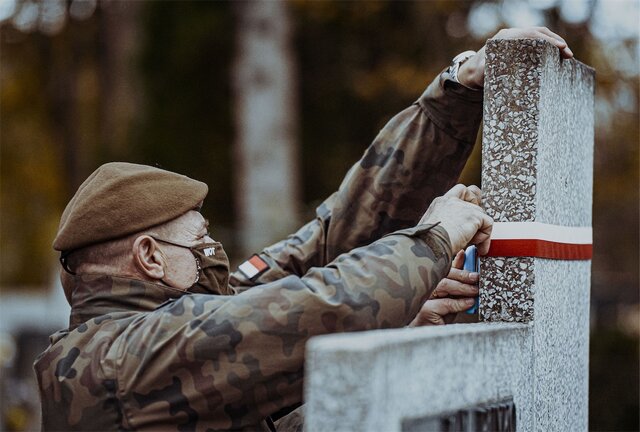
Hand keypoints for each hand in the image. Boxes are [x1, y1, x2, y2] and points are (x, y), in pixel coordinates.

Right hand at [409, 250, 478, 325]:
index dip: (455, 261)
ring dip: (463, 287)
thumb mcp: (451, 300)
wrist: (429, 339)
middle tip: (476, 277)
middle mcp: (423, 288)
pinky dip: (459, 303)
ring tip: (475, 290)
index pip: (443, 269)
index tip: (466, 253)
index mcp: (429, 283)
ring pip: (444, 285)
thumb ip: (457, 288)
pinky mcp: (425, 310)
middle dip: (462, 274)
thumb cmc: (437, 320)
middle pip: (443, 274)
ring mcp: (422, 298)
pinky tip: (469, 303)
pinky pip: (445, 303)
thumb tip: (470, 274)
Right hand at [419, 184, 492, 254]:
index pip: (459, 190)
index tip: (470, 211)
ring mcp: (464, 207)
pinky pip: (488, 224)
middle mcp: (452, 201)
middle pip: (474, 193)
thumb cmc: (427, 242)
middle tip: (476, 226)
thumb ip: (444, 225)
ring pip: (481, 214)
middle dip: (478, 209)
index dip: (468, 198)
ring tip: (471, 244)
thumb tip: (453, 234)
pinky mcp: (474, 216)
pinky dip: (485, 237)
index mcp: (440, 203)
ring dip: (479, 230)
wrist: (430, 244)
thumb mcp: (431, 229)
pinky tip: (478, 247)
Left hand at [457, 27, 573, 88]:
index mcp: (505, 38)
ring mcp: (518, 39)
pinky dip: (549, 48)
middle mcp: (512, 35)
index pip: (530, 34)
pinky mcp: (521, 46)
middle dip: (556, 42)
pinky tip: (559, 57)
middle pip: (538, 33)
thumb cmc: (477, 74)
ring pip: (541, 36)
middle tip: (568, 55)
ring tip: (568, 56)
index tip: (559, 47)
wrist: (473, 72)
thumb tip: (484, 70)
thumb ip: (481, 72)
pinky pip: (538, 42)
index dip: (546, 40)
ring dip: (556, 44)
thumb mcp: (478, 74)